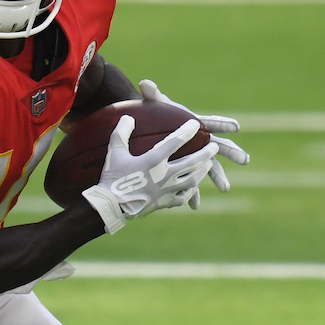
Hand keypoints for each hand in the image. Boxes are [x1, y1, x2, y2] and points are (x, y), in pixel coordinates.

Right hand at [82, 114, 219, 232]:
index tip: (196, 124)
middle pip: (192, 162)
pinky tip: (193, 186)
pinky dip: (191, 190)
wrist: (110, 207)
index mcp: (153, 161)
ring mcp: (166, 190)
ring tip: (208, 164)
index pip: (175, 142)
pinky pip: (183, 197)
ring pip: (192, 180)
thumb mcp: (114, 152)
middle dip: (205, 153)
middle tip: (214, 146)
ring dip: (202, 170)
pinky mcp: (164, 202)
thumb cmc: (112, 177)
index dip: (187, 131)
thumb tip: (128, 117)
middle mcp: (164, 175)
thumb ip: (122, 132)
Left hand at [139, 78, 249, 208]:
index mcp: (196, 124)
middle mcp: (200, 141)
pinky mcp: (187, 168)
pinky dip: (192, 193)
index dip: (223, 124)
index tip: (236, 127)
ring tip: (225, 188)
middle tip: (245, 159)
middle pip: (220, 146)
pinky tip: (193, 205)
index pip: (212, 123)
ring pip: (210, 168)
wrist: (148, 130)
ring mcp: (196, 156)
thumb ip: (152, 95)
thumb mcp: (155, 106)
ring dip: (218, 177)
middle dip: (233, 153)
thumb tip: (145, 82)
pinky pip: (191, 182)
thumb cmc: (156, 116)